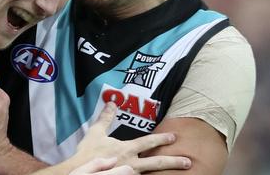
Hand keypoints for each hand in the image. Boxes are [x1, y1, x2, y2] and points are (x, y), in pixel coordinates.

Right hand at [70, 102, 191, 172]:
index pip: (148, 142)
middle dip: (174, 161)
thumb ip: (105, 118)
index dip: (162, 139)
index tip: (174, 137)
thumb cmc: (87, 153)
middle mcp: (131, 163)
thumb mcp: (96, 132)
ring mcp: (129, 174)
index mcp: (126, 149)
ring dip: (165, 173)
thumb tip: (111, 103)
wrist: (81, 172)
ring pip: (151, 174)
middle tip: (188, 161)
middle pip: (157, 162)